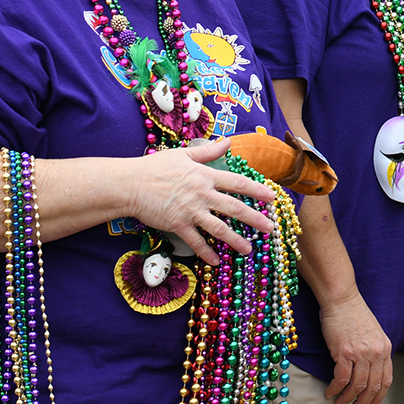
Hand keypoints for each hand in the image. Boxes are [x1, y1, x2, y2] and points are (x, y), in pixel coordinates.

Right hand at [125, 139, 277, 265]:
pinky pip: (196, 241)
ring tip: (248, 249)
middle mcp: (202, 194)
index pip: (237, 183)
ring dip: (236, 240)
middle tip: (270, 228)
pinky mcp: (178, 225)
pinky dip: (206, 252)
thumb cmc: (155, 167)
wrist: (130, 184)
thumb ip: (207, 151)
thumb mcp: (183, 154)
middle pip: (234, 207)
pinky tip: (216, 261)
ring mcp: (190, 211)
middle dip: (255, 219)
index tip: (272, 197)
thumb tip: (227, 142)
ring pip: (219, 228)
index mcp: (205, 176)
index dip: (257, 190)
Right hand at [319, 291, 393, 403]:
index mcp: (385, 348)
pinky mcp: (344, 352)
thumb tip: (370, 371)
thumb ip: (374, 352)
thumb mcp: (373, 334)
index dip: (378, 397)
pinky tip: (329, 392)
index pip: (386, 380)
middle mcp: (376, 352)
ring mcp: (361, 353)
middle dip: (363, 403)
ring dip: (348, 399)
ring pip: (357, 386)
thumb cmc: (353, 315)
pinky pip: (341, 379)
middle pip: (372, 387)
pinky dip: (335, 389)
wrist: (341, 299)